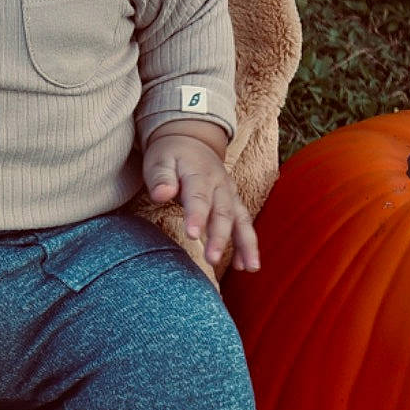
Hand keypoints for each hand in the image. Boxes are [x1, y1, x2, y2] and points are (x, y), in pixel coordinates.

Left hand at [143, 128, 259, 271]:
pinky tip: (244, 266)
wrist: (192, 141)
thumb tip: (161, 194)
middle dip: (219, 237)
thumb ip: (161, 177)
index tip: (192, 234)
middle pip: (222, 213)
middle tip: (212, 259)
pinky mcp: (234, 204)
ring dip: (245, 245)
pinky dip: (246, 245)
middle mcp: (220, 185)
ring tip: (249, 268)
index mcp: (199, 174)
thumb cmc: (171, 155)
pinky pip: (243, 225)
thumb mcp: (160, 160)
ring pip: (241, 220)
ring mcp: (230, 195)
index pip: (198, 197)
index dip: (196, 216)